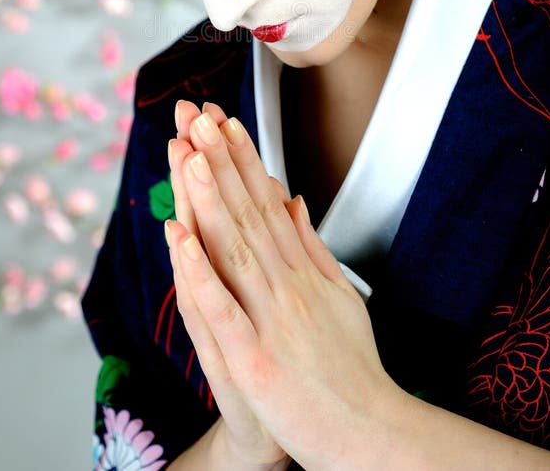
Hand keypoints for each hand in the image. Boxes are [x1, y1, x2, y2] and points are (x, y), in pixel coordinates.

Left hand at [167, 106, 402, 470]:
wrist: (370, 435)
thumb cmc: (351, 368)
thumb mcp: (340, 296)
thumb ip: (312, 247)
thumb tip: (292, 198)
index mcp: (304, 273)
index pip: (268, 206)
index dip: (243, 161)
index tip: (225, 122)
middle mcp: (289, 287)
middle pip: (247, 214)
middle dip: (220, 161)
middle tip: (198, 115)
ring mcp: (272, 320)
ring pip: (234, 248)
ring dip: (209, 198)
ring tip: (189, 153)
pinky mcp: (255, 359)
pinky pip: (222, 309)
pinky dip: (199, 271)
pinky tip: (179, 236)